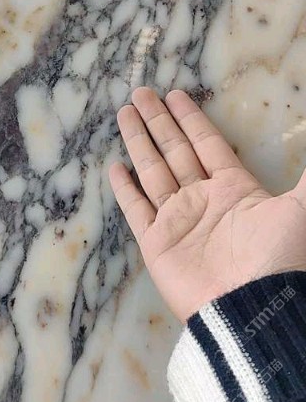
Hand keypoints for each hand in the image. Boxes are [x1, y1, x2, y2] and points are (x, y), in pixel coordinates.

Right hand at [110, 87, 305, 322]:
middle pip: (175, 150)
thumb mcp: (299, 209)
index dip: (191, 118)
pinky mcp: (156, 242)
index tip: (176, 95)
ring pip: (152, 171)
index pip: (206, 142)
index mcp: (232, 188)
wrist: (252, 308)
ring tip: (125, 114)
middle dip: (158, 121)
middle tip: (141, 93)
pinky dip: (125, 189)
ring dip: (139, 142)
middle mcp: (202, 198)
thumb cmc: (276, 256)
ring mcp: (177, 219)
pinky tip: (115, 167)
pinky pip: (136, 209)